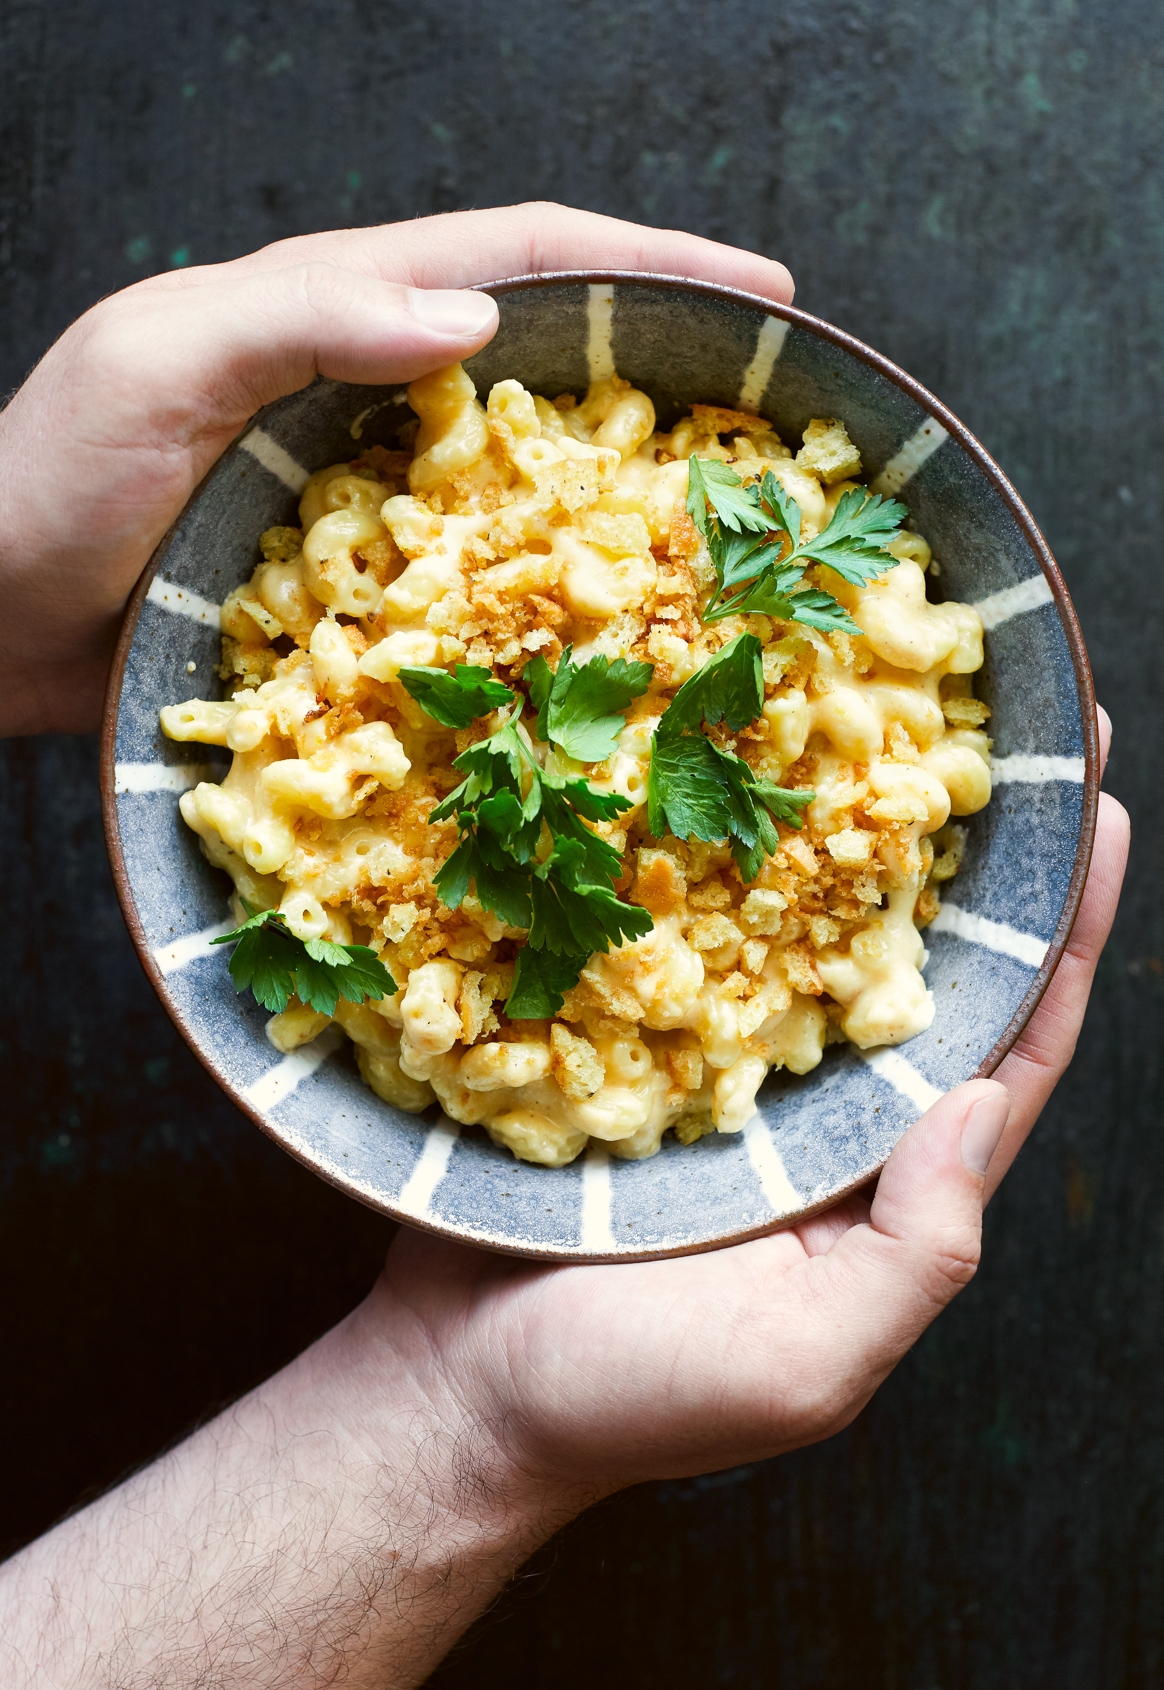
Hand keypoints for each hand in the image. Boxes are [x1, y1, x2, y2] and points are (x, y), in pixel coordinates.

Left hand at [0, 202, 793, 735]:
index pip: (517, 257)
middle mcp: (365, 391)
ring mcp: (364, 494)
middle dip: (661, 362)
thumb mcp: (161, 363)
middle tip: (771, 406)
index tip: (758, 290)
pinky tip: (598, 631)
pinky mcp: (352, 587)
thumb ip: (304, 316)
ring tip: (720, 520)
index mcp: (330, 307)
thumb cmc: (46, 485)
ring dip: (617, 486)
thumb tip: (481, 314)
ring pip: (520, 472)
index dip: (644, 263)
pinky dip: (541, 588)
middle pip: (544, 353)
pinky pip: (473, 575)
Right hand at [363, 725, 1127, 1498]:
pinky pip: (686, 936)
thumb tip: (983, 1103)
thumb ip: (918, 1252)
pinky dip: (711, 864)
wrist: (451, 1388)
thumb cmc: (627, 1396)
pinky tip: (714, 779)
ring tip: (882, 714)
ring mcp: (720, 1066)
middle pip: (921, 965)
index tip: (1101, 819)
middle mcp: (816, 1111)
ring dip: (849, 830)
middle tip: (1011, 726)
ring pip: (807, 928)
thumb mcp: (807, 1362)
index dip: (1065, 940)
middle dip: (972, 853)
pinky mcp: (629, 1039)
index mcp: (878, 1180)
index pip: (1007, 1050)